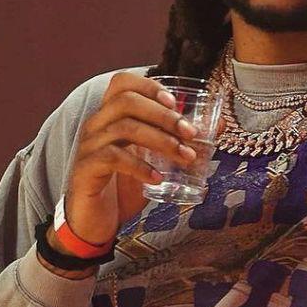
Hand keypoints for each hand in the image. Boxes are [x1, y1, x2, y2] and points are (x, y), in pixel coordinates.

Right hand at [59, 72, 200, 247]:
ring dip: (160, 140)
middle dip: (164, 115)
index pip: (122, 83)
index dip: (149, 86)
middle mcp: (97, 125)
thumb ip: (180, 142)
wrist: (94, 223)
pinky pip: (113, 158)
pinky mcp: (86, 169)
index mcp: (111, 117)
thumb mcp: (155, 161)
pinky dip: (140, 166)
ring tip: (185, 157)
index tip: (175, 102)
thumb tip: (219, 126)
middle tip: (191, 134)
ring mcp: (89, 146)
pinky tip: (158, 178)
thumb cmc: (124, 187)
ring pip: (124, 128)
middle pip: (126, 101)